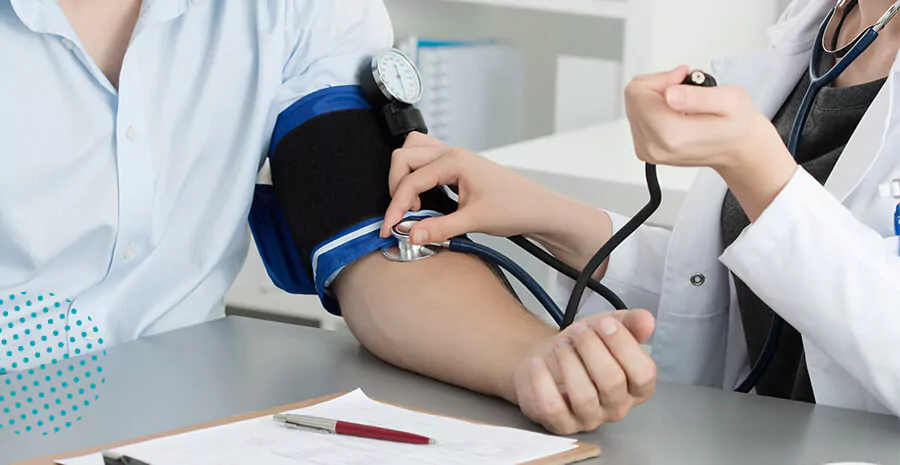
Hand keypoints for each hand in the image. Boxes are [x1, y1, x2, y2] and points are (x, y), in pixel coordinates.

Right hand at [380, 133, 607, 254]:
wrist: (538, 208)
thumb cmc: (515, 208)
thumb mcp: (475, 221)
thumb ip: (440, 227)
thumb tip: (411, 234)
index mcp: (454, 161)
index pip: (410, 181)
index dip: (396, 207)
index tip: (389, 228)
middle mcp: (451, 152)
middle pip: (403, 157)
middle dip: (396, 186)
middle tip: (404, 214)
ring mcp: (454, 156)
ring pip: (413, 150)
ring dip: (404, 174)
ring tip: (413, 203)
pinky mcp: (458, 164)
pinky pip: (425, 157)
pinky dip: (416, 173)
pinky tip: (425, 197)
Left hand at [513, 310, 656, 433]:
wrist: (546, 359)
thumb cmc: (582, 348)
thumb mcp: (608, 327)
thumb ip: (630, 322)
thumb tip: (647, 320)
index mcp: (636, 386)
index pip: (644, 374)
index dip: (624, 345)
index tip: (605, 323)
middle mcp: (616, 407)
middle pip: (612, 382)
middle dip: (592, 348)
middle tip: (578, 332)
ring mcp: (588, 418)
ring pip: (584, 397)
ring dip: (569, 362)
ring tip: (560, 345)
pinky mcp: (559, 423)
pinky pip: (552, 407)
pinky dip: (542, 381)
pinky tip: (538, 363)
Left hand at [624, 66, 796, 219]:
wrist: (736, 148)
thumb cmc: (735, 124)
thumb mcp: (730, 100)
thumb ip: (698, 96)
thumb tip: (669, 94)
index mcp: (671, 135)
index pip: (638, 92)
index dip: (661, 78)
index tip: (683, 80)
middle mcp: (653, 146)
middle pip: (633, 96)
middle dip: (658, 84)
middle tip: (685, 88)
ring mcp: (646, 150)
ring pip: (634, 103)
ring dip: (656, 94)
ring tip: (684, 100)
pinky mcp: (644, 148)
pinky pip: (636, 115)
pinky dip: (654, 106)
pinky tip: (676, 111)